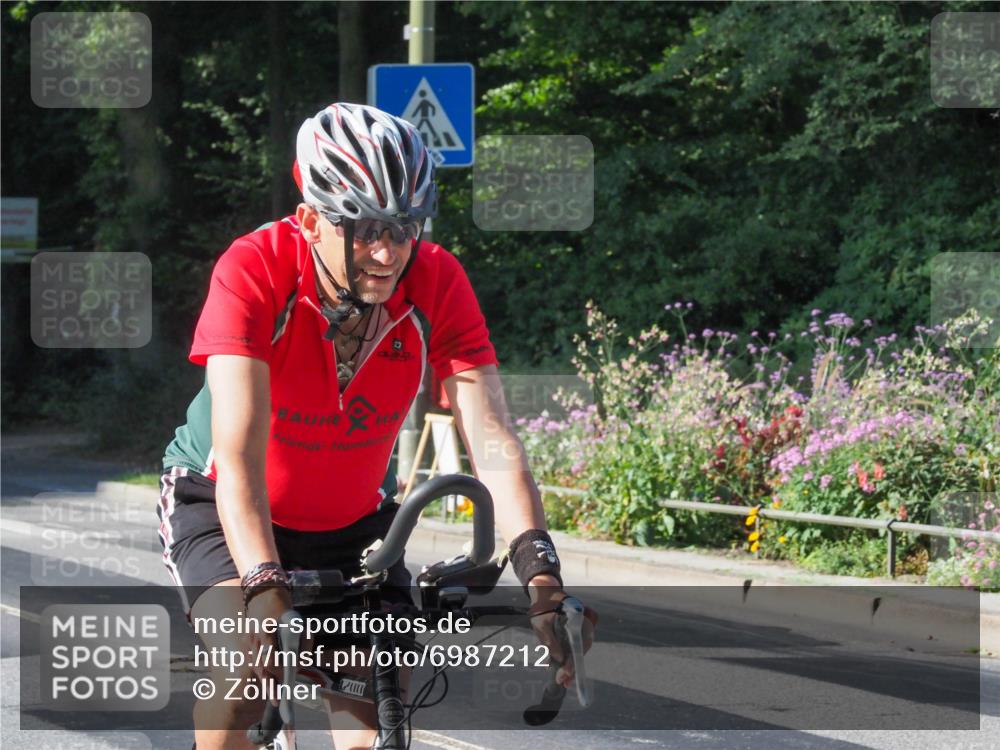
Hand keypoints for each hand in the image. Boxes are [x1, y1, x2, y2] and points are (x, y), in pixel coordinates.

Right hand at [245, 586, 292, 703]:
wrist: (264, 593)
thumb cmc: (284, 608)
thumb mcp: (298, 622)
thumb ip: (302, 641)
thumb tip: (303, 661)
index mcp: (266, 631)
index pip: (270, 658)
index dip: (278, 671)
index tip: (285, 681)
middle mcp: (254, 638)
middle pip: (261, 667)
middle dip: (269, 685)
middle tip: (277, 700)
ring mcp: (248, 640)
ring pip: (255, 666)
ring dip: (264, 682)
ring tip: (273, 697)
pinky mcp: (246, 641)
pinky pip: (252, 660)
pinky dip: (259, 672)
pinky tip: (267, 683)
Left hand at [526, 575, 596, 688]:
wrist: (544, 594)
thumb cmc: (542, 607)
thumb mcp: (541, 624)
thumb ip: (550, 641)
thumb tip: (559, 660)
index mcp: (578, 620)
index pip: (579, 645)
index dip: (573, 661)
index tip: (566, 674)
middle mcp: (583, 626)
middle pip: (580, 650)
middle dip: (571, 668)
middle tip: (563, 682)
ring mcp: (578, 630)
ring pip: (576, 651)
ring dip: (570, 665)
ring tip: (562, 680)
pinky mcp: (572, 633)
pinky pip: (571, 647)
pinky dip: (566, 658)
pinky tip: (560, 668)